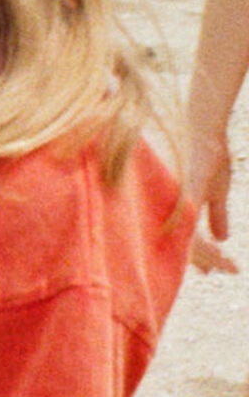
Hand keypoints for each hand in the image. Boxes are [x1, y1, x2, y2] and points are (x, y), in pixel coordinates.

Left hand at [188, 130, 237, 272]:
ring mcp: (174, 199)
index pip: (182, 237)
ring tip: (226, 266)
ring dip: (206, 255)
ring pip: (185, 238)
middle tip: (218, 271)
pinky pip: (188, 224)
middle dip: (203, 260)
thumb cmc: (206, 152)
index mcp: (175, 205)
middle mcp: (169, 205)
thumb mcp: (214, 188)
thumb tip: (223, 239)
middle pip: (182, 242)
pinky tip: (214, 248)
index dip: (197, 256)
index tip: (209, 271)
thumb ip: (215, 214)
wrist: (203, 124)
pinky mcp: (184, 192)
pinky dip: (200, 240)